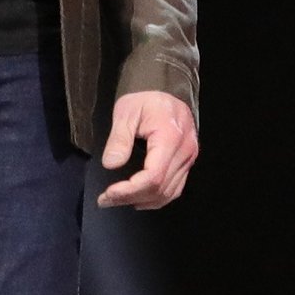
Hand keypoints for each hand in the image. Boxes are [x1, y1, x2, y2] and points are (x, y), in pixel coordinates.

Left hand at [98, 91, 199, 208]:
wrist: (166, 93)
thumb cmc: (146, 100)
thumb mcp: (125, 112)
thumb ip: (119, 139)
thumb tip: (111, 164)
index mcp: (170, 137)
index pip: (153, 176)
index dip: (130, 190)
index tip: (109, 193)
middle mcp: (184, 151)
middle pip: (160, 188)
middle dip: (131, 198)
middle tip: (106, 199)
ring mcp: (189, 159)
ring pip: (168, 193)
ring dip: (142, 201)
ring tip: (118, 200)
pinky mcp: (187, 163)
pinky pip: (175, 189)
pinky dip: (156, 199)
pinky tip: (139, 199)